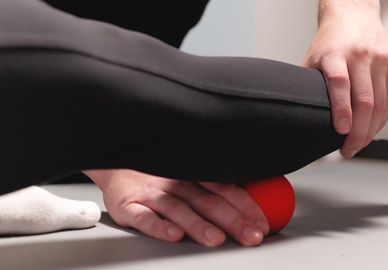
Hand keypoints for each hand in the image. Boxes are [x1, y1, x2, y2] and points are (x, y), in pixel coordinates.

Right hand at [84, 169, 268, 246]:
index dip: (246, 206)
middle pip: (208, 201)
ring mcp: (152, 193)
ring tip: (216, 239)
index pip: (226, 189)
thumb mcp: (187, 170)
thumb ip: (214, 184)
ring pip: (179, 209)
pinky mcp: (128, 205)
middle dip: (233, 220)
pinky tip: (173, 235)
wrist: (115, 158)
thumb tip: (252, 200)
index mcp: (194, 173)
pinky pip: (144, 217)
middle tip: (250, 236)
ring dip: (198, 225)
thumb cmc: (157, 172)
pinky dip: (159, 226)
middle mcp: (176, 182)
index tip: (262, 224)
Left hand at [303, 7, 387, 156]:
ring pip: (381, 103)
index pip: (340, 84)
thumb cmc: (329, 42)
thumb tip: (299, 119)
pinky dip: (380, 118)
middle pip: (365, 100)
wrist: (354, 12)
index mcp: (336, 53)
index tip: (339, 132)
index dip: (340, 110)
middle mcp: (360, 54)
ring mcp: (380, 58)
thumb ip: (310, 86)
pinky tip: (371, 129)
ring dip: (370, 130)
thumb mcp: (313, 58)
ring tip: (358, 145)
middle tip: (348, 150)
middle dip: (358, 132)